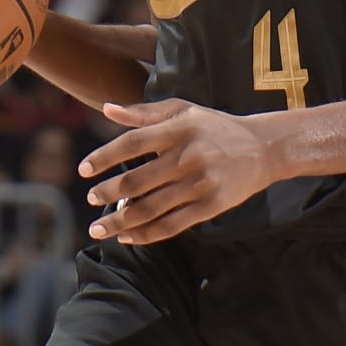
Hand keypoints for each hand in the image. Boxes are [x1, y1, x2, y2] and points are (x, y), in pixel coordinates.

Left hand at [80, 99, 278, 244]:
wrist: (263, 149)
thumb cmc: (215, 127)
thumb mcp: (183, 111)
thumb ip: (144, 112)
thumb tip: (106, 109)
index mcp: (178, 129)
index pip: (131, 144)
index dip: (104, 158)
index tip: (83, 170)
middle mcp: (188, 157)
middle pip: (137, 181)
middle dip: (107, 193)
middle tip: (90, 199)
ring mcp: (199, 184)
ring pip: (150, 208)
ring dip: (119, 221)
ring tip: (98, 228)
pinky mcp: (210, 207)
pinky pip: (171, 225)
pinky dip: (145, 234)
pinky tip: (127, 236)